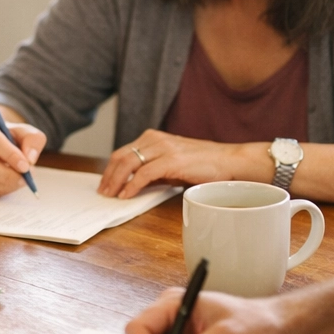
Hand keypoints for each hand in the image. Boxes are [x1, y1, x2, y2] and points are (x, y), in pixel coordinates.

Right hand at [0, 108, 45, 196]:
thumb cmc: (9, 137)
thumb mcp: (25, 132)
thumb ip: (32, 140)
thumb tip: (30, 159)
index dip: (9, 154)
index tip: (25, 166)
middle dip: (6, 175)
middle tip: (24, 178)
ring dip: (5, 184)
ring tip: (20, 180)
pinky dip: (0, 190)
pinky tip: (9, 183)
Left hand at [100, 130, 269, 198]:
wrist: (230, 161)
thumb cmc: (203, 164)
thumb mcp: (172, 164)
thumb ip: (152, 171)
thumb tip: (133, 184)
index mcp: (153, 138)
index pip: (123, 152)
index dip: (110, 169)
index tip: (105, 184)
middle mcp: (155, 139)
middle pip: (121, 157)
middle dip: (109, 176)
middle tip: (103, 192)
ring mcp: (163, 148)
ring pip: (128, 163)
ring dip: (116, 181)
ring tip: (111, 195)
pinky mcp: (172, 160)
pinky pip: (144, 174)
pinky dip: (132, 185)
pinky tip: (127, 195)